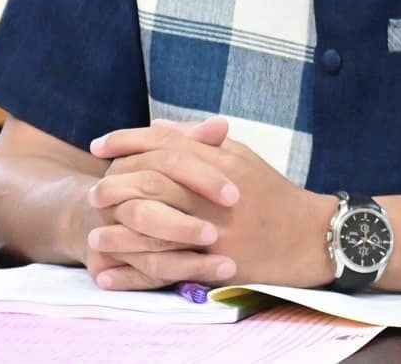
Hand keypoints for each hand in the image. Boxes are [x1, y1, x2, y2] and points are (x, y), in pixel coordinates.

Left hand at [91, 121, 335, 287]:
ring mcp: (217, 231)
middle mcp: (216, 193)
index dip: (127, 142)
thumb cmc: (270, 192)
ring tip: (94, 234)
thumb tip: (157, 127)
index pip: (164, 144)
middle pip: (154, 183)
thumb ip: (198, 141)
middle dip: (117, 186)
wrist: (309, 236)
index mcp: (220, 161)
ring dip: (120, 232)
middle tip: (92, 192)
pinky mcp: (217, 264)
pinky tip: (112, 271)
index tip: (98, 146)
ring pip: (156, 228)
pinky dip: (136, 272)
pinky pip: (169, 268)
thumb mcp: (239, 156)